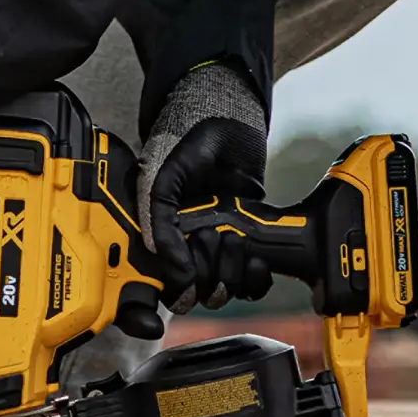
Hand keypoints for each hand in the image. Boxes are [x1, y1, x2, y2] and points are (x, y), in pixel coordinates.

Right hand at [137, 60, 269, 311]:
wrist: (230, 125)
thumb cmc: (189, 145)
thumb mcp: (165, 177)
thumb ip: (161, 219)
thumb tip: (172, 267)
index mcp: (164, 236)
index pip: (168, 282)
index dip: (179, 285)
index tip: (189, 276)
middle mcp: (190, 247)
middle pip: (199, 291)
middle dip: (209, 273)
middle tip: (215, 238)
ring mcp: (220, 247)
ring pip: (225, 290)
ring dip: (233, 276)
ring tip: (237, 241)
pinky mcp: (248, 244)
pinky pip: (251, 282)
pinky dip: (255, 280)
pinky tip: (257, 262)